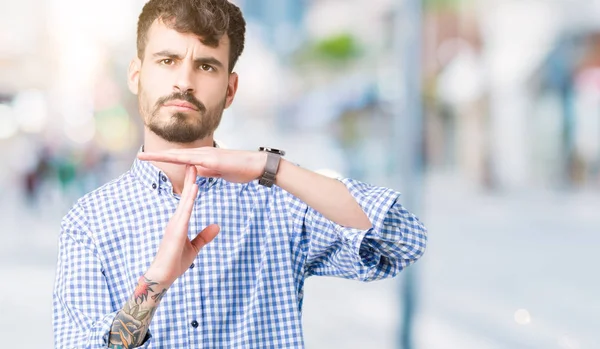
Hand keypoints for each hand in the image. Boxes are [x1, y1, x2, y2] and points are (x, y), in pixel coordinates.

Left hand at [137, 147, 266, 183]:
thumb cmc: (241, 169)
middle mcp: (203, 153)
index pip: (179, 158)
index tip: (150, 159)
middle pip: (175, 154)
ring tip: (147, 156)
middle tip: (140, 156)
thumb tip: (196, 172)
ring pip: (180, 155)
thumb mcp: (219, 172)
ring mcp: (207, 155)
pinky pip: (193, 160)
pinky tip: (169, 159)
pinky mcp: (214, 159)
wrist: (256, 165)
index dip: (164, 158)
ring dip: (163, 155)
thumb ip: (207, 171)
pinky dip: (180, 160)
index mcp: (203, 158)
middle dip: (157, 155)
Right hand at [145, 165, 219, 285]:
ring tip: (194, 168)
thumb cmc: (175, 262)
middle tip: (194, 161)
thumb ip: (204, 236)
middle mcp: (176, 219)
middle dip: (190, 178)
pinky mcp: (176, 229)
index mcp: (180, 222)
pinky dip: (190, 199)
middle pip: (185, 195)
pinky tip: (194, 188)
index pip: (188, 200)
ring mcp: (175, 223)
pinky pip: (185, 211)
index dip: (192, 185)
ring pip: (184, 200)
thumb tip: (217, 227)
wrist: (163, 276)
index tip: (196, 172)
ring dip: (189, 184)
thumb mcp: (194, 248)